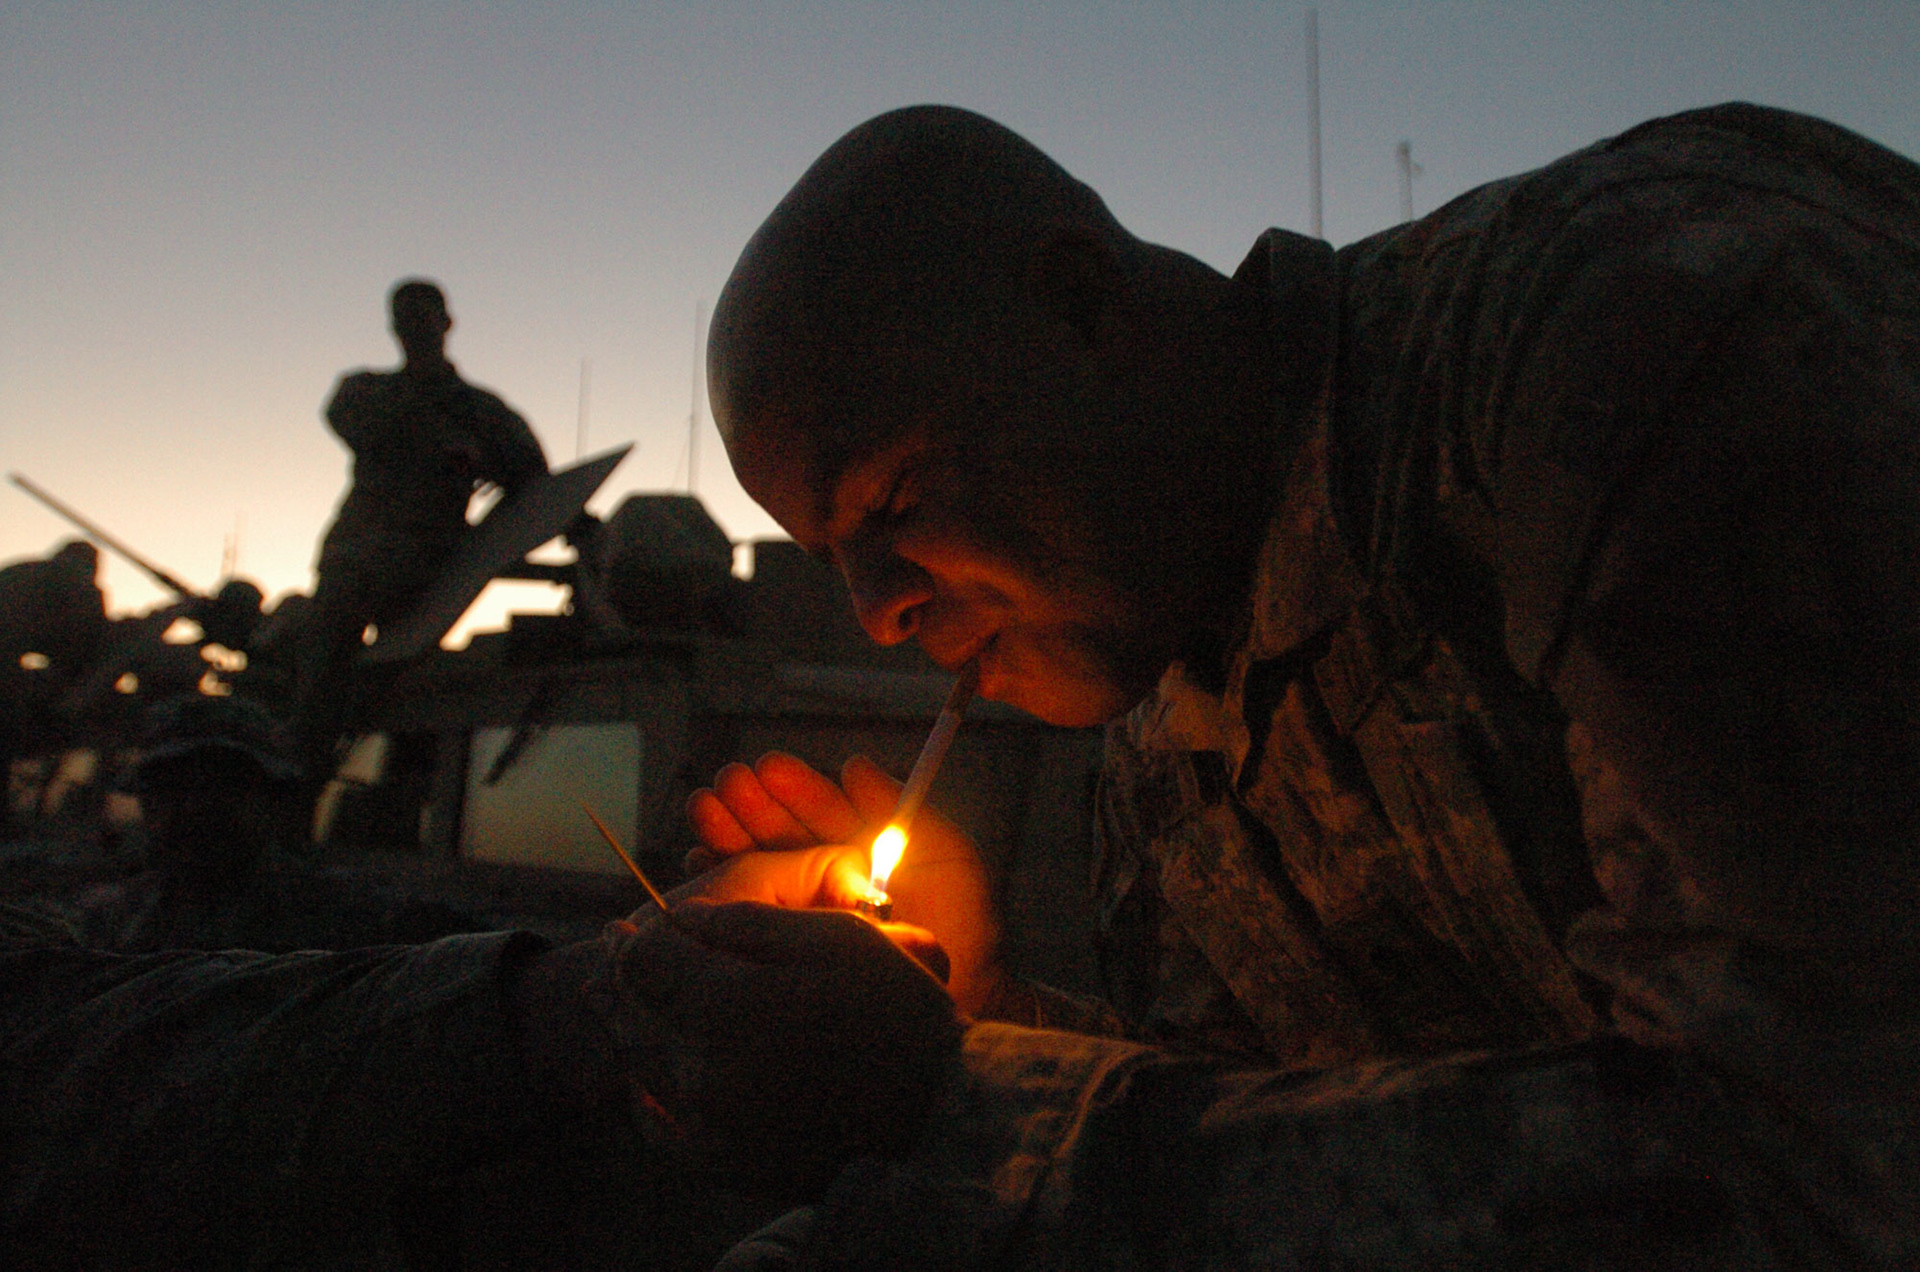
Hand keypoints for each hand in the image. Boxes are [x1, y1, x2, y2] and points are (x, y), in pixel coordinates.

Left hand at [597, 901, 961, 1197]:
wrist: (937, 1114)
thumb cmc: (897, 1015)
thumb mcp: (836, 939)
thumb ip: (748, 923)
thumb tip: (684, 921)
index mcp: (733, 1008)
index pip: (647, 960)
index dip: (641, 935)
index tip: (639, 923)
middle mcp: (706, 1073)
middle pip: (637, 1009)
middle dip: (626, 973)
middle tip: (614, 947)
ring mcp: (708, 1126)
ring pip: (639, 1061)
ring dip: (624, 1022)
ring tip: (611, 995)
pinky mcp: (718, 1162)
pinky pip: (655, 1121)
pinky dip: (642, 1087)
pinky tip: (644, 1067)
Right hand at [686, 752, 1004, 1014]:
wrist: (964, 993)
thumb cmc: (961, 923)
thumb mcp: (942, 855)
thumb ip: (896, 811)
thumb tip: (852, 764)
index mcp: (857, 848)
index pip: (817, 809)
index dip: (793, 787)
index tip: (768, 767)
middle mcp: (823, 875)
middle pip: (777, 831)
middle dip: (750, 804)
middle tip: (729, 783)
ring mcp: (800, 911)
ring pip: (752, 865)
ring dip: (726, 834)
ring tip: (705, 808)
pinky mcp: (782, 947)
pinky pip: (743, 914)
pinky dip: (717, 887)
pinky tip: (698, 860)